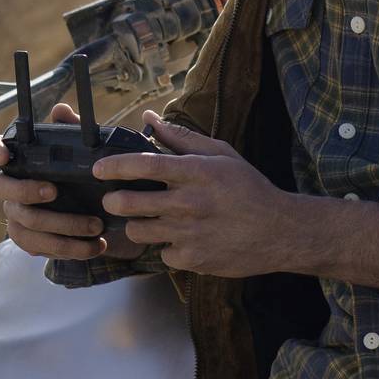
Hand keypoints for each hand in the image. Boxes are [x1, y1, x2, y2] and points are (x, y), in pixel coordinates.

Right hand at [0, 103, 111, 261]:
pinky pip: (39, 246)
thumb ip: (73, 131)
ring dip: (62, 225)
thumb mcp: (87, 152)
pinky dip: (69, 247)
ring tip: (96, 226)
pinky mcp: (30, 240)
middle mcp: (11, 186)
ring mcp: (17, 214)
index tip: (5, 156)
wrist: (107, 217)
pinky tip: (94, 245)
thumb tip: (61, 111)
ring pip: (25, 222)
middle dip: (24, 190)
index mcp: (19, 158)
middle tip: (54, 191)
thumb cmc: (87, 176)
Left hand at [95, 113, 324, 278]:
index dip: (114, 166)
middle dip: (113, 201)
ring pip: (138, 230)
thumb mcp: (221, 155)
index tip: (97, 169)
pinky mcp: (192, 260)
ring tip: (148, 218)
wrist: (281, 232)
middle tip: (114, 199)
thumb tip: (148, 118)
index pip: (143, 165)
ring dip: (136, 224)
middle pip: (129, 203)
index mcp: (196, 173)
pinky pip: (162, 253)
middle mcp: (189, 203)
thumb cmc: (249, 189)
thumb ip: (181, 138)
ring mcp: (189, 234)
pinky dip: (167, 247)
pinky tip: (182, 239)